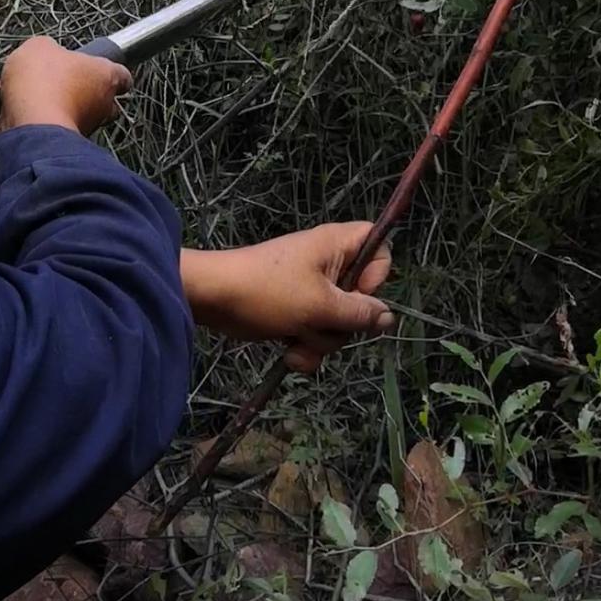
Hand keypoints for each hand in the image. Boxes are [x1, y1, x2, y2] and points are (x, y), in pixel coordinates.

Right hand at [0, 37, 131, 137]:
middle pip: (92, 95)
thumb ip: (45, 48)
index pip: (121, 75)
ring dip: (34, 96)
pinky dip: (15, 109)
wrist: (30, 125)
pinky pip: (34, 121)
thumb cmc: (44, 84)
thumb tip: (43, 52)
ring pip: (57, 107)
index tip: (100, 66)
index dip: (109, 69)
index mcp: (104, 77)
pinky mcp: (52, 143)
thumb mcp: (39, 46)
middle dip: (69, 86)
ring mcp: (77, 126)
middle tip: (47, 75)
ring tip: (8, 83)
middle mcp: (97, 106)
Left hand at [180, 223, 392, 371]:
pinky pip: (315, 332)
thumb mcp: (321, 305)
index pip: (380, 247)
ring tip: (297, 339)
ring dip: (321, 340)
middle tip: (323, 322)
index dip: (377, 274)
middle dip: (343, 322)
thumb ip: (360, 314)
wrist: (212, 299)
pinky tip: (289, 354)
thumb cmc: (268, 292)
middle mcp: (327, 265)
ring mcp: (309, 290)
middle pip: (361, 297)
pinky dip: (305, 346)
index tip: (359, 291)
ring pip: (338, 322)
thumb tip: (388, 319)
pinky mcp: (294, 311)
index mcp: (336, 245)